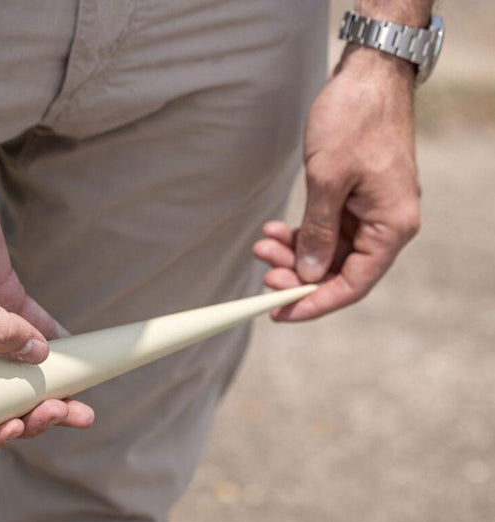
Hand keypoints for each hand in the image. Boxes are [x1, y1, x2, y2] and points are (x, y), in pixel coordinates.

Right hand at [0, 164, 94, 454]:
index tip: (16, 429)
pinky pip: (33, 331)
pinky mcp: (2, 299)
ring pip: (18, 371)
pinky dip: (57, 346)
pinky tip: (81, 358)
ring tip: (83, 403)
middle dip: (29, 412)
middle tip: (63, 410)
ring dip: (50, 388)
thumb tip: (34, 357)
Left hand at [253, 45, 421, 320]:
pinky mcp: (356, 198)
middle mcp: (387, 224)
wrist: (367, 76)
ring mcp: (372, 211)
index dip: (315, 303)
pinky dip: (300, 232)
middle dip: (297, 273)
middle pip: (339, 270)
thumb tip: (309, 274)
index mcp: (392, 226)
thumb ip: (319, 232)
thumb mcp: (328, 181)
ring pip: (328, 250)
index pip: (353, 283)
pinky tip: (273, 230)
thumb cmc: (354, 122)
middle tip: (262, 270)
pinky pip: (327, 229)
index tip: (279, 313)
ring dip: (294, 252)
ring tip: (261, 244)